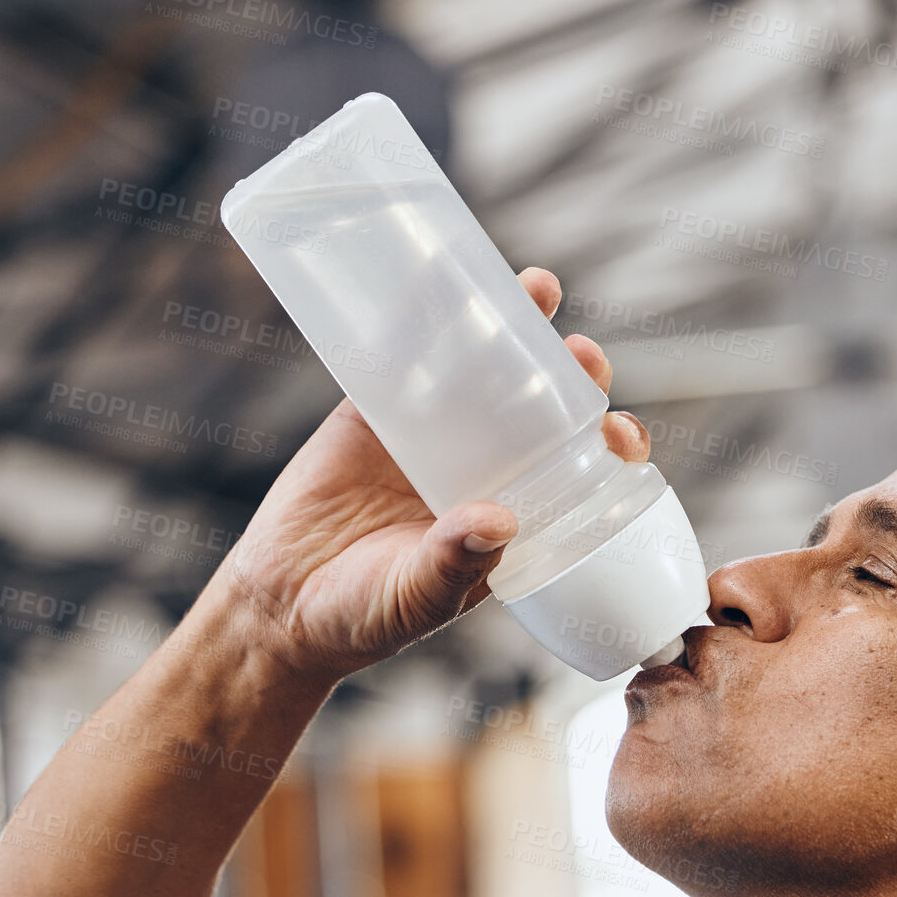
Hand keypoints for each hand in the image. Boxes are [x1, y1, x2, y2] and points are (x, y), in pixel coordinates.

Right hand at [216, 267, 650, 680]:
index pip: (579, 470)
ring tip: (539, 288)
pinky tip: (442, 278)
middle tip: (583, 355)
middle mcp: (484, 467)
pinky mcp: (374, 411)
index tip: (619, 435)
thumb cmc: (362, 618)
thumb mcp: (416, 598)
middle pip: (544, 406)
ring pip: (484, 368)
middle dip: (573, 375)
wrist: (278, 606)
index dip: (608, 445)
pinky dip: (422, 316)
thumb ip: (453, 564)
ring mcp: (432, 433)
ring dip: (514, 326)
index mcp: (514, 515)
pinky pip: (404, 356)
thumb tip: (498, 522)